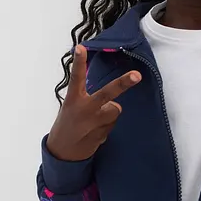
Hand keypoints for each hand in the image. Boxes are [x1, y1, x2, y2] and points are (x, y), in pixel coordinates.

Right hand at [47, 45, 141, 160]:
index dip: (79, 62)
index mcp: (73, 99)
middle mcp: (85, 109)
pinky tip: (95, 131)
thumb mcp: (72, 107)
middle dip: (124, 83)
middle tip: (137, 75)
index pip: (76, 77)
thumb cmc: (68, 123)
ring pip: (115, 110)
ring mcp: (95, 122)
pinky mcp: (103, 134)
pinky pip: (112, 124)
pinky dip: (107, 125)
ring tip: (94, 121)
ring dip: (109, 114)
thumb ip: (87, 99)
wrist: (63, 152)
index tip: (80, 48)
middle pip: (107, 93)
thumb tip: (112, 102)